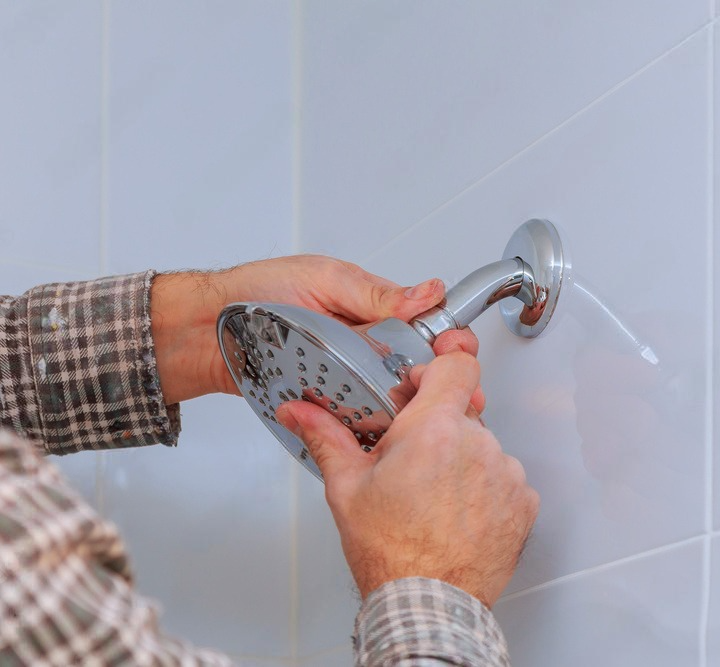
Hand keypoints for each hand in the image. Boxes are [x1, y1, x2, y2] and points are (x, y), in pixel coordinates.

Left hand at [149, 255, 480, 404]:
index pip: (427, 327)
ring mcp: (348, 378)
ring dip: (412, 411)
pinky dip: (373, 428)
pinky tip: (388, 435)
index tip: (458, 352)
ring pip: (394, 400)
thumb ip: (375, 293)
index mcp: (374, 310)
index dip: (449, 342)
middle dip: (440, 385)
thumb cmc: (257, 294)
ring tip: (425, 420)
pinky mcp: (329, 405)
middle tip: (452, 394)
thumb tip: (427, 291)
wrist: (205, 332)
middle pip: (418, 370)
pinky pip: (357, 420)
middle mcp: (366, 347)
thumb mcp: (323, 279)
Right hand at [274, 351, 538, 607]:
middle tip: (412, 459)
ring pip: (483, 445)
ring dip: (462, 459)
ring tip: (434, 496)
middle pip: (463, 410)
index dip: (435, 371)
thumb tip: (299, 412)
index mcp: (434, 429)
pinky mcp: (523, 501)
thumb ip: (326, 436)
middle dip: (437, 426)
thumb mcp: (347, 488)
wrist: (427, 604)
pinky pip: (504, 477)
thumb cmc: (389, 552)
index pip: (456, 364)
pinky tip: (458, 512)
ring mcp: (505, 472)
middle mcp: (477, 443)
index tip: (420, 387)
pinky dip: (485, 488)